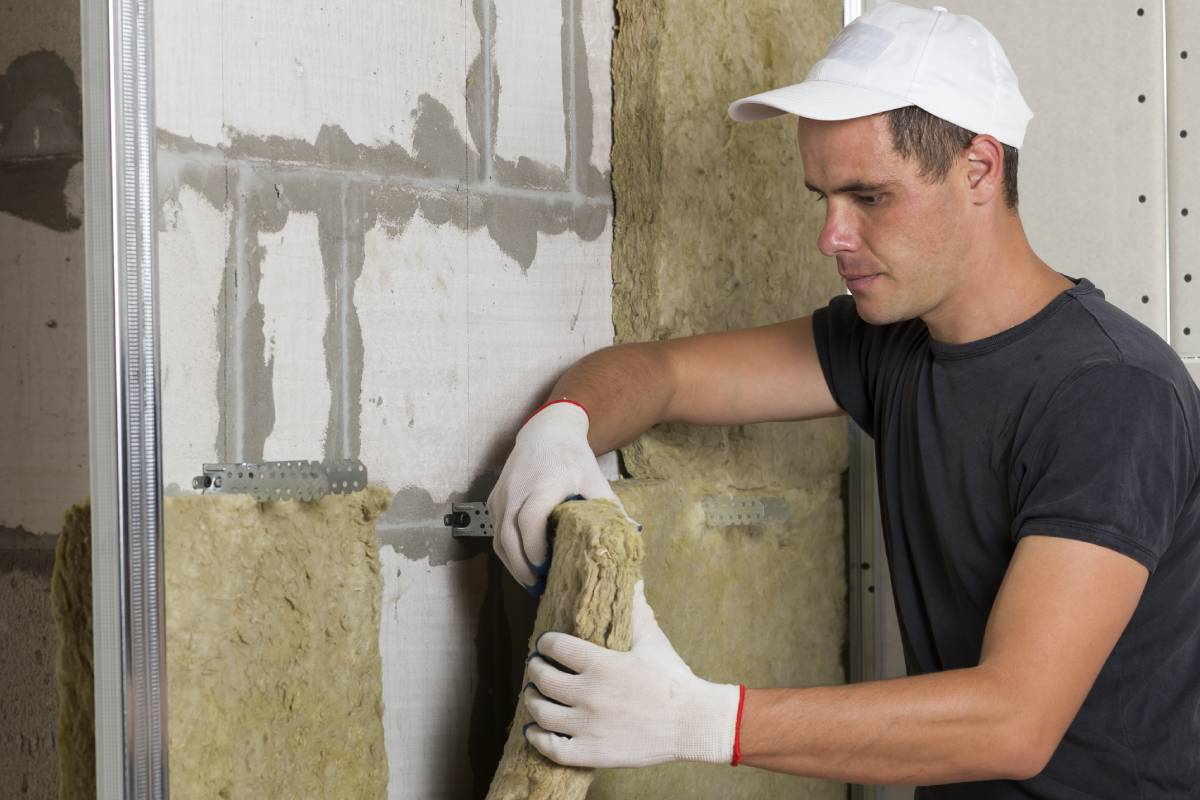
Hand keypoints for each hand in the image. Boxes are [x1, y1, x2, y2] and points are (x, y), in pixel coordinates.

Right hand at [489, 400, 634, 588]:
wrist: (546, 432)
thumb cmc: (573, 458)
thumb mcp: (595, 480)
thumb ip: (611, 509)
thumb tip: (632, 536)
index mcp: (543, 484)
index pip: (529, 520)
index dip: (534, 548)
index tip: (547, 568)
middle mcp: (516, 490)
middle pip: (507, 537)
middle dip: (522, 568)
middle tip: (540, 587)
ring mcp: (501, 495)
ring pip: (498, 539)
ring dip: (513, 565)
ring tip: (533, 583)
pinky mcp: (494, 500)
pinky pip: (496, 532)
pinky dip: (508, 552)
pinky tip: (525, 565)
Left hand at [523, 580, 743, 767]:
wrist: (693, 723)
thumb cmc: (672, 678)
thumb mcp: (652, 639)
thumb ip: (635, 609)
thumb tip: (631, 577)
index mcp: (601, 664)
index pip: (555, 647)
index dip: (546, 643)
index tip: (546, 644)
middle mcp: (589, 694)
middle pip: (542, 679)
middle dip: (536, 669)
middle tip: (538, 667)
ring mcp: (589, 726)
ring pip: (541, 712)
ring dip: (532, 701)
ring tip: (534, 695)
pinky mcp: (592, 753)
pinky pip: (552, 748)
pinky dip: (537, 738)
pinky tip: (535, 730)